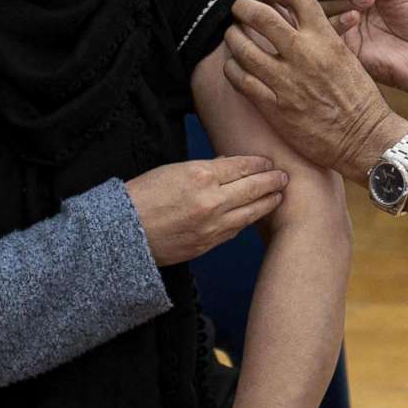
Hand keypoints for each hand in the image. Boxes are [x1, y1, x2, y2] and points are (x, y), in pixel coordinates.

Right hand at [121, 155, 286, 266]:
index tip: (269, 163)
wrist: (122, 233)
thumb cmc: (143, 196)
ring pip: (250, 213)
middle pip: (253, 188)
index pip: (242, 166)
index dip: (259, 164)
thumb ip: (205, 168)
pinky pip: (235, 231)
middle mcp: (212, 201)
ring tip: (278, 196)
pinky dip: (247, 221)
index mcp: (201, 176)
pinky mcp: (207, 245)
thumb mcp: (173, 170)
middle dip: (272, 182)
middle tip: (285, 177)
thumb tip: (229, 166)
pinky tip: (254, 215)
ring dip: (267, 203)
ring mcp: (212, 226)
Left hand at [222, 0, 407, 177]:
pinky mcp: (274, 107)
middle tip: (239, 8)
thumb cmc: (359, 98)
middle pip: (260, 16)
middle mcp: (304, 54)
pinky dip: (233, 68)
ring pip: (243, 47)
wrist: (364, 138)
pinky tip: (235, 67)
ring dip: (233, 37)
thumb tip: (296, 20)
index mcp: (325, 38)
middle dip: (244, 7)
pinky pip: (240, 79)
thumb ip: (322, 36)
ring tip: (234, 35)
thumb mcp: (346, 57)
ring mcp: (286, 81)